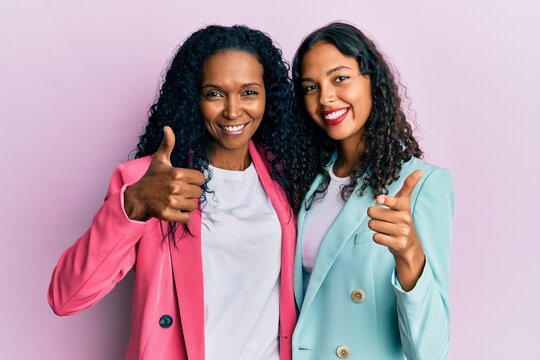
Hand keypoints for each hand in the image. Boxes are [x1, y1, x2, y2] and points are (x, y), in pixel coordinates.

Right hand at [124, 126, 204, 222]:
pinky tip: (176, 209)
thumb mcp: (160, 160)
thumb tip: (167, 127)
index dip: (195, 180)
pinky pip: (187, 217)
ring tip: (177, 200)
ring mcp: (171, 202)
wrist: (136, 197)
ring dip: (187, 204)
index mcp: (177, 173)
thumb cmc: (151, 178)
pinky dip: (183, 215)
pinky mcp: (167, 214)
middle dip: (190, 192)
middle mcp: (175, 187)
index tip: (185, 181)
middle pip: (198, 193)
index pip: (201, 179)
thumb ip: (167, 144)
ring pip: (193, 205)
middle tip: (179, 191)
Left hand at [367, 170, 424, 290]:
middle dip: (373, 216)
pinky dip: (377, 237)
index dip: (385, 200)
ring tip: (385, 228)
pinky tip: (386, 237)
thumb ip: (408, 186)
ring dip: (374, 227)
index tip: (378, 199)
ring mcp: (402, 232)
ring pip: (373, 225)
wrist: (409, 244)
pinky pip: (376, 237)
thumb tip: (420, 170)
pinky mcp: (398, 244)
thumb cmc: (402, 219)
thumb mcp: (405, 203)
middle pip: (373, 213)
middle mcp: (404, 219)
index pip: (394, 201)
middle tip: (381, 219)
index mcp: (404, 207)